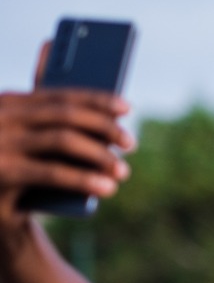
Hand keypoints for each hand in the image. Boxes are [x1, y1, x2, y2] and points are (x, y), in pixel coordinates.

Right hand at [0, 66, 133, 231]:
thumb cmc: (10, 168)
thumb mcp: (24, 141)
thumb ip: (50, 122)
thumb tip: (106, 114)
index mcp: (6, 103)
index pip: (58, 94)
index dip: (95, 99)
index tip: (126, 108)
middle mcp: (0, 117)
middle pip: (64, 116)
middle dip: (104, 128)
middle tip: (131, 143)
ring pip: (63, 141)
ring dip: (100, 156)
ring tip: (123, 171)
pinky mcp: (3, 173)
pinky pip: (53, 174)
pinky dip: (85, 179)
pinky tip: (108, 188)